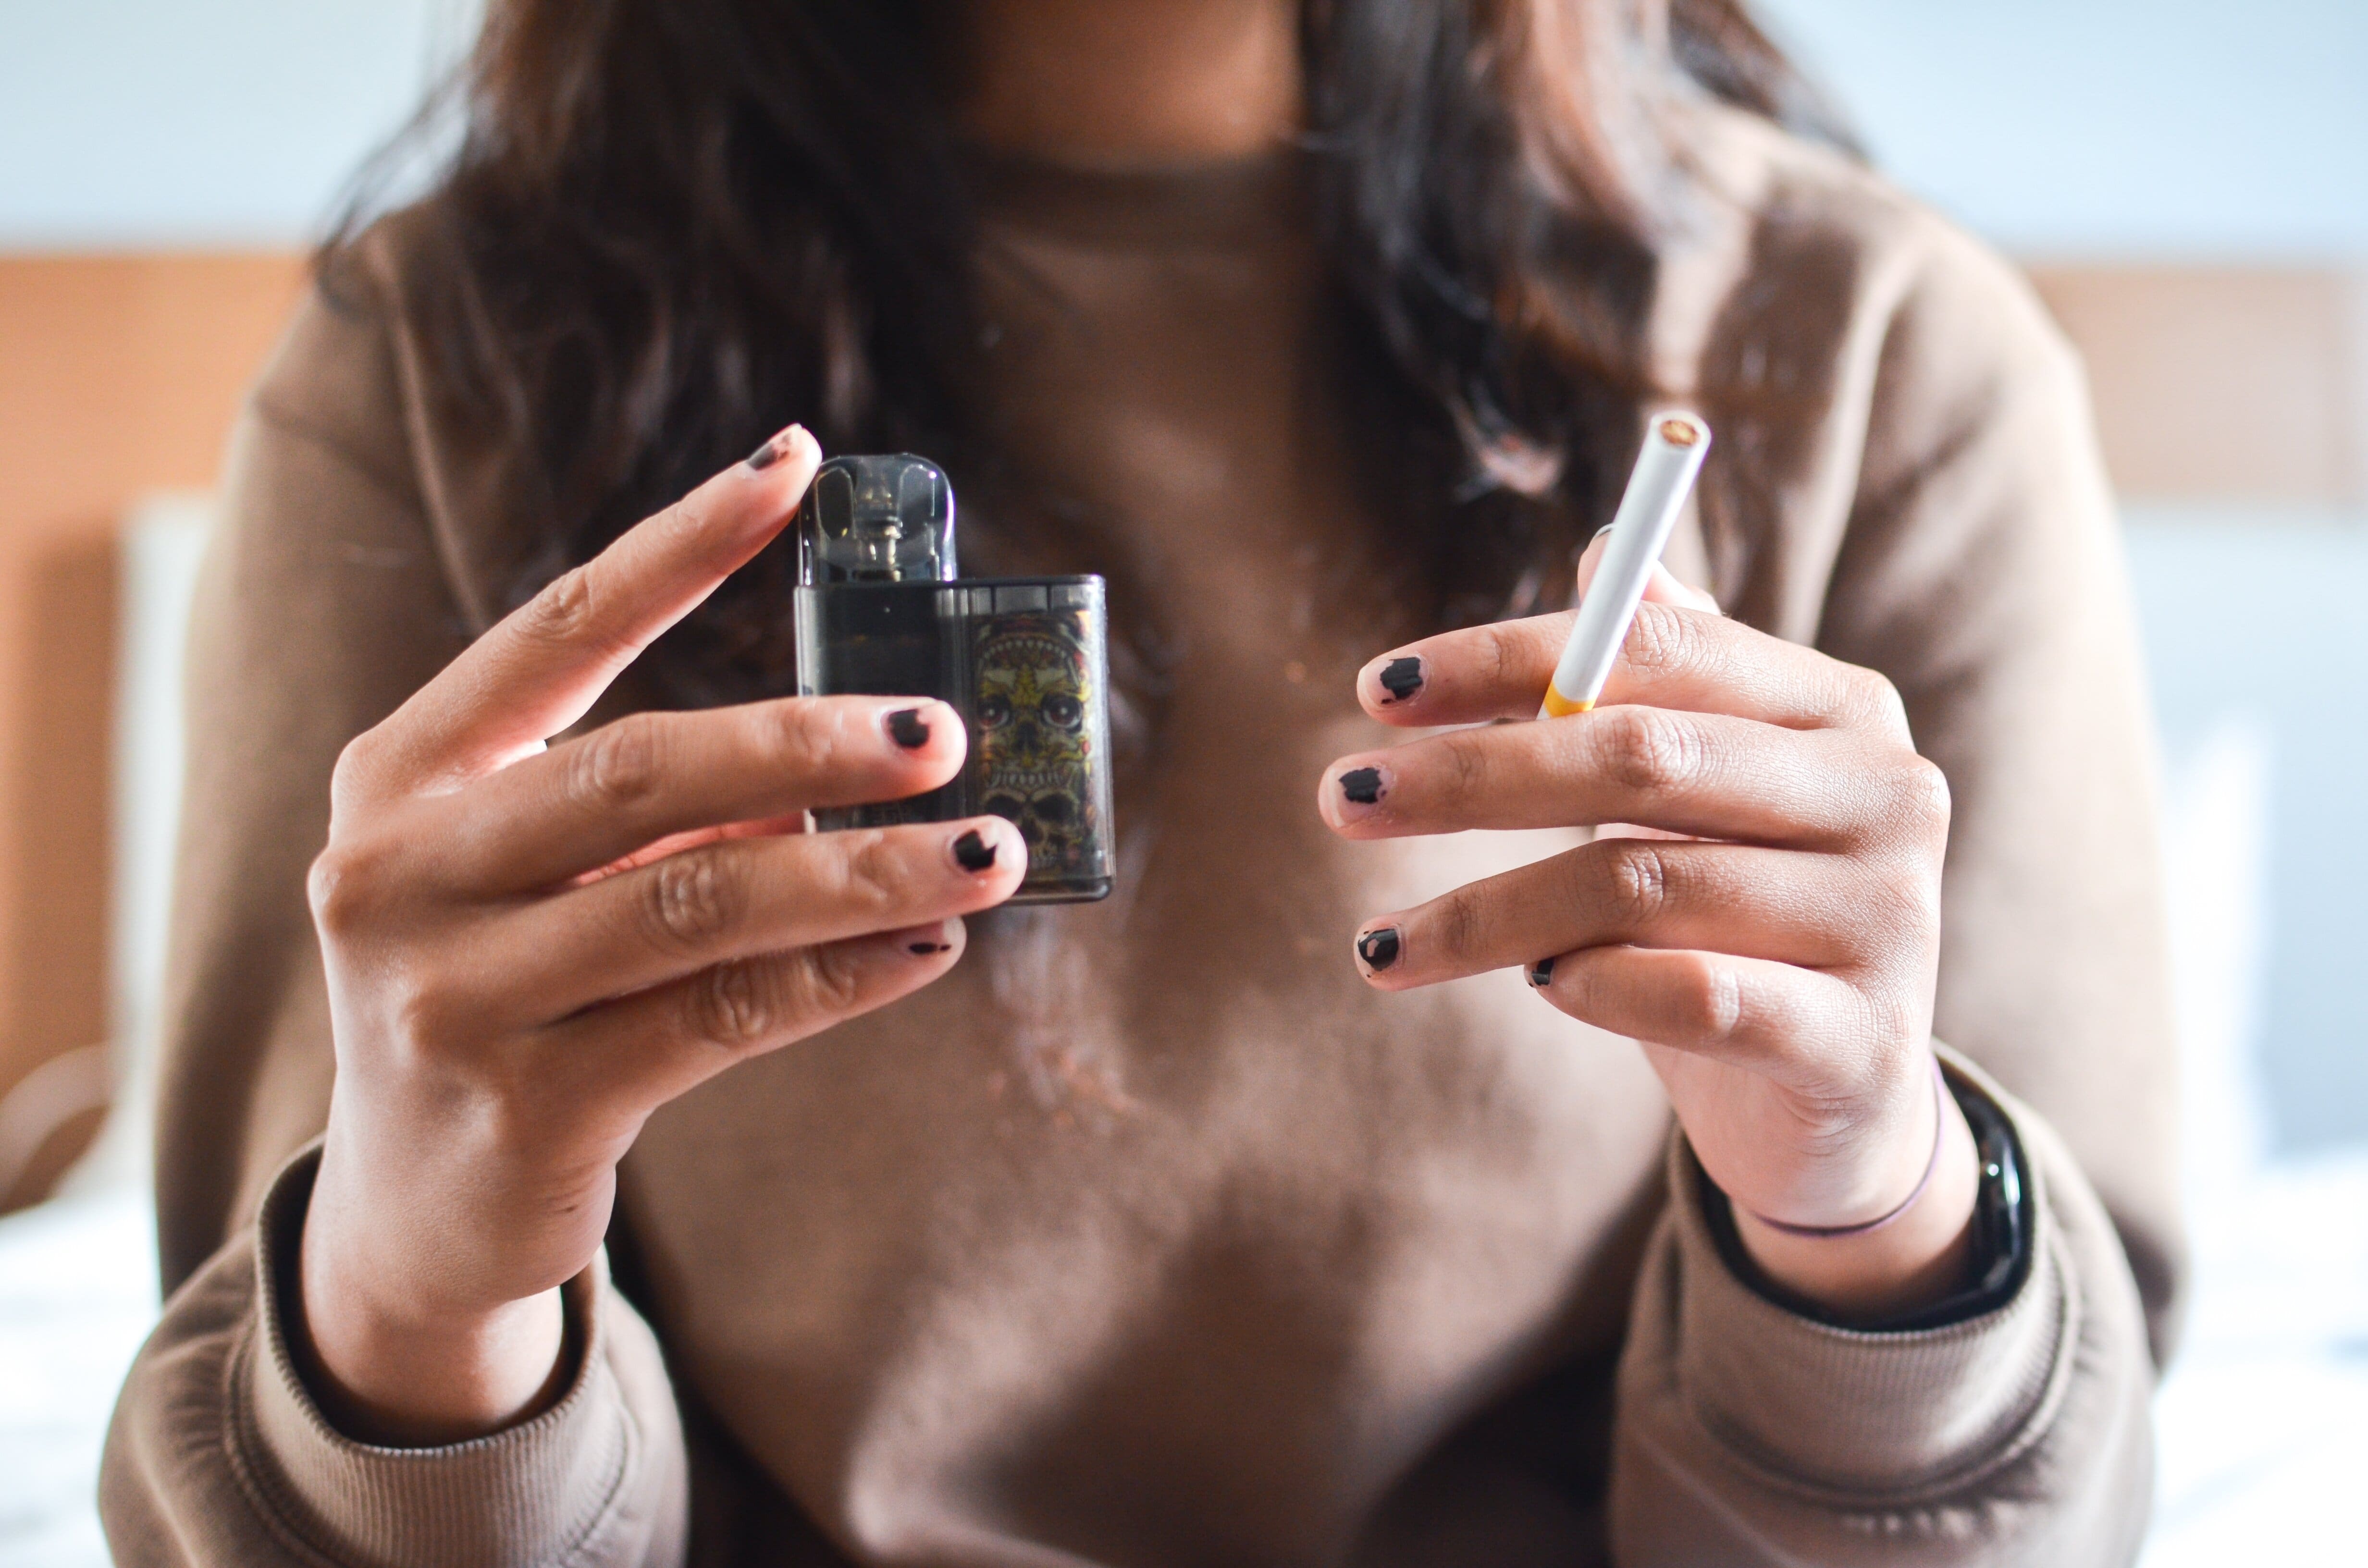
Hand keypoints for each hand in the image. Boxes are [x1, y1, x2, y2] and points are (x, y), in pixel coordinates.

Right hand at [298, 427, 1026, 1441]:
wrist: (417, 1207)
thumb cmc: (506, 993)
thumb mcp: (538, 878)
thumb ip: (657, 810)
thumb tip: (854, 754)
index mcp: (402, 778)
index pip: (556, 630)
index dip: (679, 545)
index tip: (793, 470)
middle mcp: (399, 872)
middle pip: (639, 770)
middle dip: (806, 742)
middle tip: (942, 732)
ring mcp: (454, 996)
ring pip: (701, 901)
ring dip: (863, 870)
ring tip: (986, 850)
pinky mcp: (530, 1106)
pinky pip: (723, 1014)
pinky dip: (842, 976)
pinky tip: (928, 947)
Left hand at [1321, 547, 1977, 1316]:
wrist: (1838, 1101)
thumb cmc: (1736, 921)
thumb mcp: (1703, 793)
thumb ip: (1662, 675)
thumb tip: (1602, 548)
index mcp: (1837, 708)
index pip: (1651, 647)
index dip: (1504, 658)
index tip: (1375, 691)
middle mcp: (1885, 794)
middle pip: (1642, 756)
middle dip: (1471, 777)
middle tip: (1343, 799)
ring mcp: (1887, 919)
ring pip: (1645, 885)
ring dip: (1490, 912)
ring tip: (1391, 942)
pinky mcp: (1858, 1041)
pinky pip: (1698, 996)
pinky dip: (1595, 986)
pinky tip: (1542, 986)